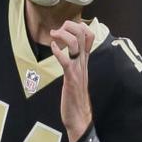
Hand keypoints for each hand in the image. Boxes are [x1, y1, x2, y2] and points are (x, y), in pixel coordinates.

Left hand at [49, 19, 94, 141]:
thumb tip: (70, 53)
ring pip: (75, 43)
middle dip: (69, 26)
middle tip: (57, 30)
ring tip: (53, 36)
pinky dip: (58, 51)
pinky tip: (52, 48)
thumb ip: (75, 62)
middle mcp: (83, 62)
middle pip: (83, 33)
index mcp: (85, 60)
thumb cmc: (76, 96)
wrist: (79, 116)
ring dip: (62, 35)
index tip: (66, 28)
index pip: (89, 35)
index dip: (79, 25)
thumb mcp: (77, 74)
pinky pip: (66, 60)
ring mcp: (78, 69)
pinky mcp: (71, 77)